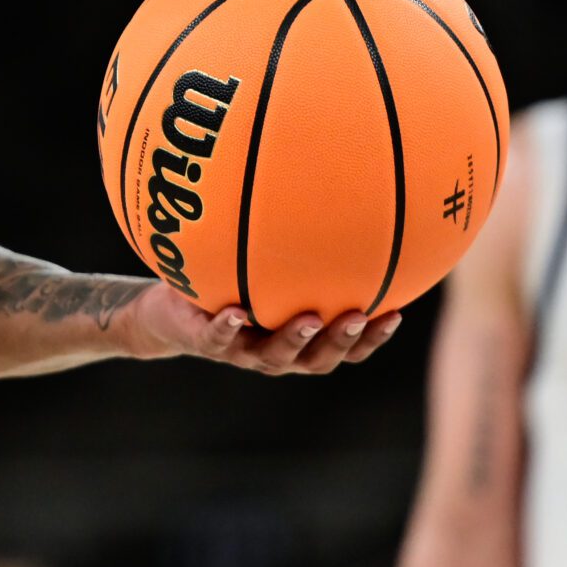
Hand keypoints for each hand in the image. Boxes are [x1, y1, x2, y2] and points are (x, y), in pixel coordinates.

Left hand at [120, 282, 402, 373]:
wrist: (169, 316)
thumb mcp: (264, 272)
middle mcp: (276, 353)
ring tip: (309, 318)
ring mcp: (242, 351)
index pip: (346, 347)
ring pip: (274, 355)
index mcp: (298, 341)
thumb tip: (334, 208)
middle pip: (318, 358)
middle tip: (359, 315)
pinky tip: (237, 312)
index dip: (372, 338)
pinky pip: (218, 337)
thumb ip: (295, 255)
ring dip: (294, 338)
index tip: (397, 313)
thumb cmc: (228, 290)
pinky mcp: (205, 341)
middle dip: (342, 340)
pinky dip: (228, 327)